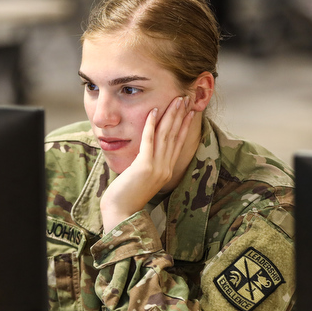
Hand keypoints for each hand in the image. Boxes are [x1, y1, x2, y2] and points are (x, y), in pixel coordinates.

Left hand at [100, 95, 194, 230]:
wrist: (120, 212)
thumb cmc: (126, 195)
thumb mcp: (141, 176)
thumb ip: (147, 163)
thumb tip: (146, 149)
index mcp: (167, 171)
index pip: (179, 143)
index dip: (185, 125)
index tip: (190, 111)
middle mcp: (165, 168)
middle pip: (175, 136)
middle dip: (181, 115)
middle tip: (186, 98)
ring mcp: (157, 168)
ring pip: (166, 136)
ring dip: (171, 115)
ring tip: (176, 100)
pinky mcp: (144, 166)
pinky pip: (149, 141)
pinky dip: (151, 124)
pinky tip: (154, 111)